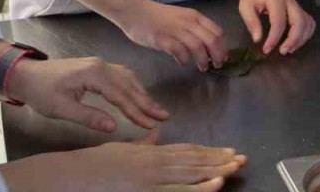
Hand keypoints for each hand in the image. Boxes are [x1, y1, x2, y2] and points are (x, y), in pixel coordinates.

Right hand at [0, 129, 244, 191]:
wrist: (77, 174)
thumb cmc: (96, 164)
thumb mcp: (123, 149)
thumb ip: (143, 143)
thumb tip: (156, 133)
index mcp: (152, 151)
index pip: (187, 150)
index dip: (210, 151)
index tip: (228, 152)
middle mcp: (156, 161)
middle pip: (194, 160)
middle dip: (220, 160)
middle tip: (242, 159)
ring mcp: (153, 176)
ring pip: (192, 172)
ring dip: (216, 170)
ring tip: (236, 168)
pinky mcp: (148, 191)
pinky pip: (178, 191)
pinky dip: (198, 187)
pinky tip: (215, 184)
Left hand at [7, 57, 169, 132]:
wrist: (27, 74)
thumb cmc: (42, 91)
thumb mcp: (62, 108)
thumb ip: (89, 116)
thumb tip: (113, 126)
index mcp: (94, 74)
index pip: (121, 95)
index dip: (136, 111)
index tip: (149, 123)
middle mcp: (101, 66)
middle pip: (129, 85)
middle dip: (146, 102)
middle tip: (162, 116)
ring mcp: (99, 64)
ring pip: (127, 78)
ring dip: (142, 93)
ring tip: (155, 108)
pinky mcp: (96, 67)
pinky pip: (121, 75)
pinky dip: (133, 86)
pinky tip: (138, 93)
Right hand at [119, 0, 227, 70]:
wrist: (134, 11)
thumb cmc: (157, 16)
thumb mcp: (180, 18)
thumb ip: (192, 29)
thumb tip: (205, 46)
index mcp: (194, 16)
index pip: (217, 31)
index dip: (223, 46)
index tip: (222, 57)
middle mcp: (188, 22)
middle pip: (211, 40)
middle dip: (217, 55)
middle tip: (216, 65)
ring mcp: (175, 30)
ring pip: (198, 46)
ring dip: (203, 59)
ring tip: (202, 68)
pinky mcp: (163, 38)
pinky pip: (179, 50)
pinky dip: (184, 58)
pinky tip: (182, 62)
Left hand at [238, 0, 315, 55]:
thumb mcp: (245, 6)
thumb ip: (251, 22)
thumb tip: (258, 39)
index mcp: (276, 0)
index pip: (279, 21)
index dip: (274, 38)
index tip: (266, 49)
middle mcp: (290, 3)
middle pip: (299, 22)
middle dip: (293, 40)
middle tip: (283, 51)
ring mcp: (297, 6)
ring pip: (307, 23)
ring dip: (301, 39)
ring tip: (289, 49)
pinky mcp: (300, 10)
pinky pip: (310, 23)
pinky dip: (306, 35)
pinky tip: (296, 43)